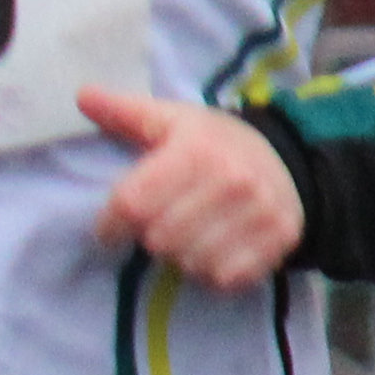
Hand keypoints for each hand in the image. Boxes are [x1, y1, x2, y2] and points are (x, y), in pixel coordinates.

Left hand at [82, 89, 303, 289]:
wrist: (292, 160)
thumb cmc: (217, 143)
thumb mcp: (173, 121)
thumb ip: (125, 113)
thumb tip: (82, 95)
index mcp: (197, 152)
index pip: (132, 205)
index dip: (110, 224)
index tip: (109, 228)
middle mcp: (232, 182)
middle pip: (159, 239)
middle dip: (150, 237)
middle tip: (159, 225)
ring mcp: (260, 213)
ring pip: (190, 262)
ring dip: (180, 256)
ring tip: (188, 234)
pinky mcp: (279, 240)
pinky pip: (224, 278)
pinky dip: (212, 272)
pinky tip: (214, 248)